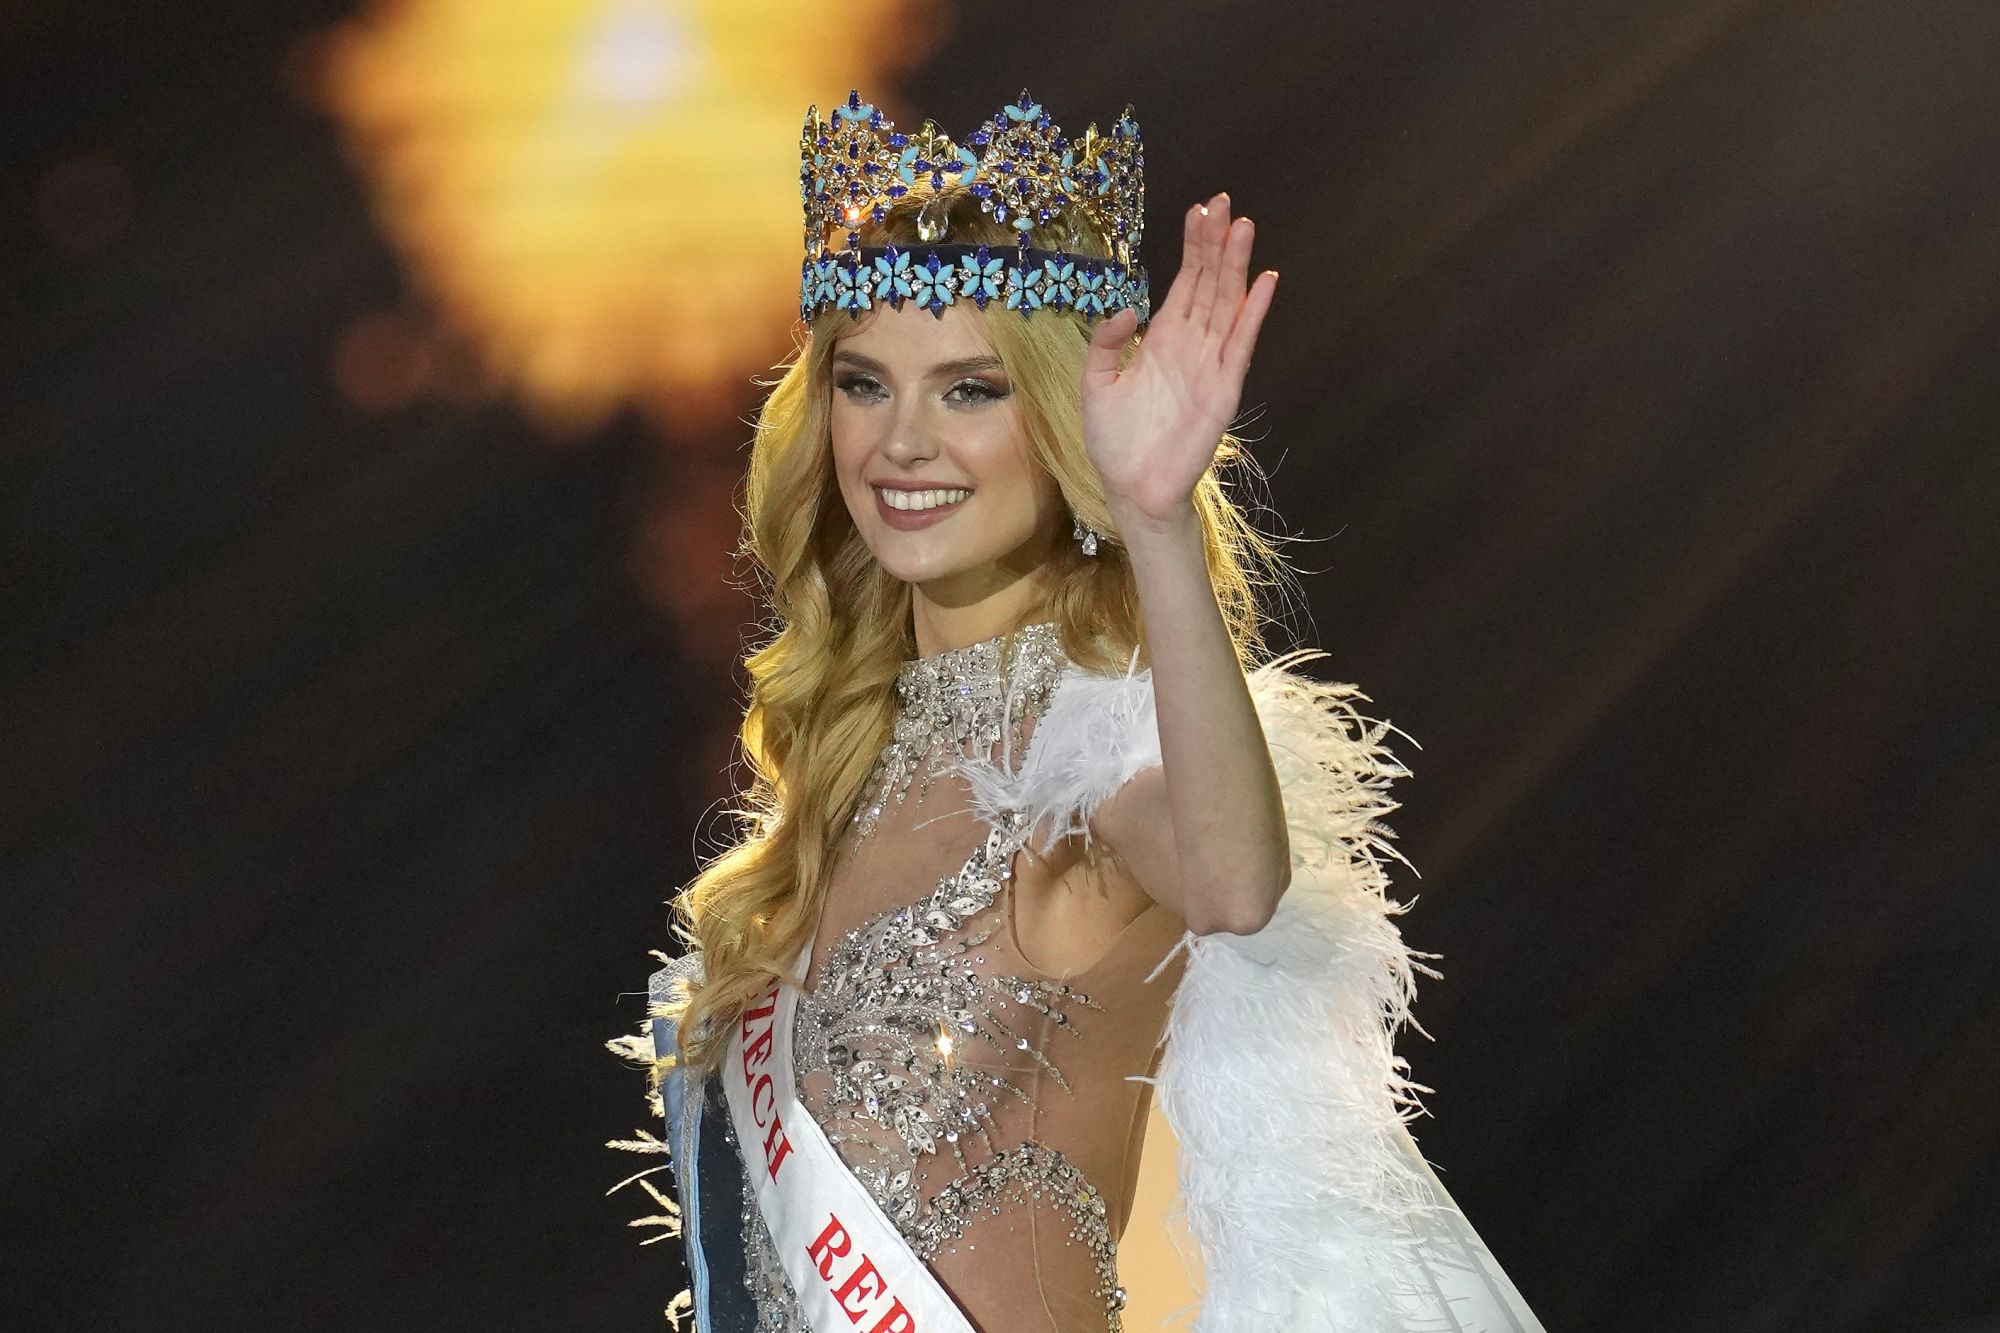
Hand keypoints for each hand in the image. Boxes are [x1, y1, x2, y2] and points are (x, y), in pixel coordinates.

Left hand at [1078, 191, 1277, 529]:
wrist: (1132, 488)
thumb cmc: (1115, 442)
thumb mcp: (1096, 384)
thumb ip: (1106, 344)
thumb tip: (1128, 308)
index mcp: (1163, 341)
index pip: (1183, 284)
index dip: (1193, 248)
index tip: (1200, 210)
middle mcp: (1191, 346)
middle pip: (1209, 284)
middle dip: (1216, 244)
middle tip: (1225, 202)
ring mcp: (1210, 366)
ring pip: (1227, 306)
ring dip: (1237, 267)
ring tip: (1244, 227)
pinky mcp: (1223, 390)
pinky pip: (1240, 346)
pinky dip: (1253, 315)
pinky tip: (1264, 283)